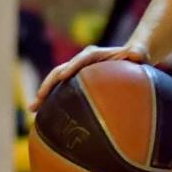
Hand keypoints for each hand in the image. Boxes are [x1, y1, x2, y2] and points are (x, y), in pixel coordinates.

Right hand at [32, 43, 148, 108]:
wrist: (128, 58)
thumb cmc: (134, 57)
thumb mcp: (138, 53)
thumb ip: (138, 52)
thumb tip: (138, 54)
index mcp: (94, 55)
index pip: (81, 59)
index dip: (72, 66)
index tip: (64, 76)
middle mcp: (80, 62)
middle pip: (60, 72)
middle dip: (48, 84)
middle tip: (39, 98)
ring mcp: (76, 73)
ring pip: (56, 83)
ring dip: (43, 96)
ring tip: (32, 110)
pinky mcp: (75, 83)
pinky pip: (62, 93)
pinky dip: (53, 103)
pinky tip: (45, 118)